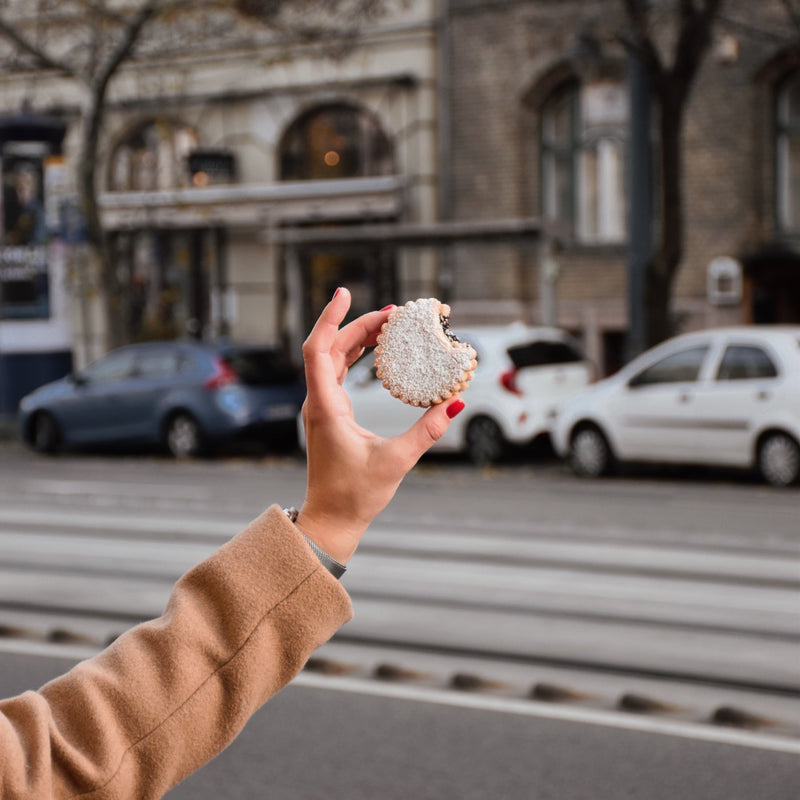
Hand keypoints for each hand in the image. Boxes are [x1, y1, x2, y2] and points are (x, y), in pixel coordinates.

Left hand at [296, 288, 464, 562]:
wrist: (331, 520)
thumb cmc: (355, 495)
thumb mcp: (397, 461)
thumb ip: (427, 431)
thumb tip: (456, 403)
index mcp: (326, 408)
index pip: (319, 349)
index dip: (331, 317)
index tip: (344, 292)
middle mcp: (319, 402)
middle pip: (330, 348)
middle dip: (358, 325)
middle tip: (392, 314)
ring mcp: (322, 408)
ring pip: (332, 359)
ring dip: (356, 339)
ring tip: (387, 326)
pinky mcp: (329, 415)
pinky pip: (336, 374)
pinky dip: (353, 357)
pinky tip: (373, 352)